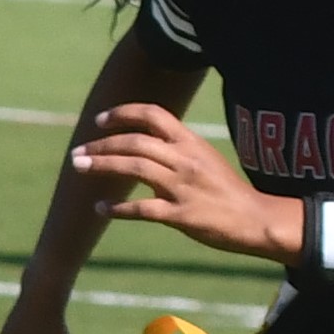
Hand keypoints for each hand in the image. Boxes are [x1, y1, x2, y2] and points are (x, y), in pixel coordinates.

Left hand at [69, 100, 292, 263]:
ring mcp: (182, 187)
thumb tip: (141, 141)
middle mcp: (185, 160)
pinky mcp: (180, 215)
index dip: (123, 114)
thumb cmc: (224, 190)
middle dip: (102, 144)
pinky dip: (117, 208)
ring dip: (102, 165)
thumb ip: (175, 149)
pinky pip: (142, 209)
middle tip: (78, 151)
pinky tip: (100, 208)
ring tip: (79, 167)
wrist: (255, 219)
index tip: (99, 121)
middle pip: (136, 141)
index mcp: (191, 142)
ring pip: (134, 167)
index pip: (154, 115)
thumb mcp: (204, 158)